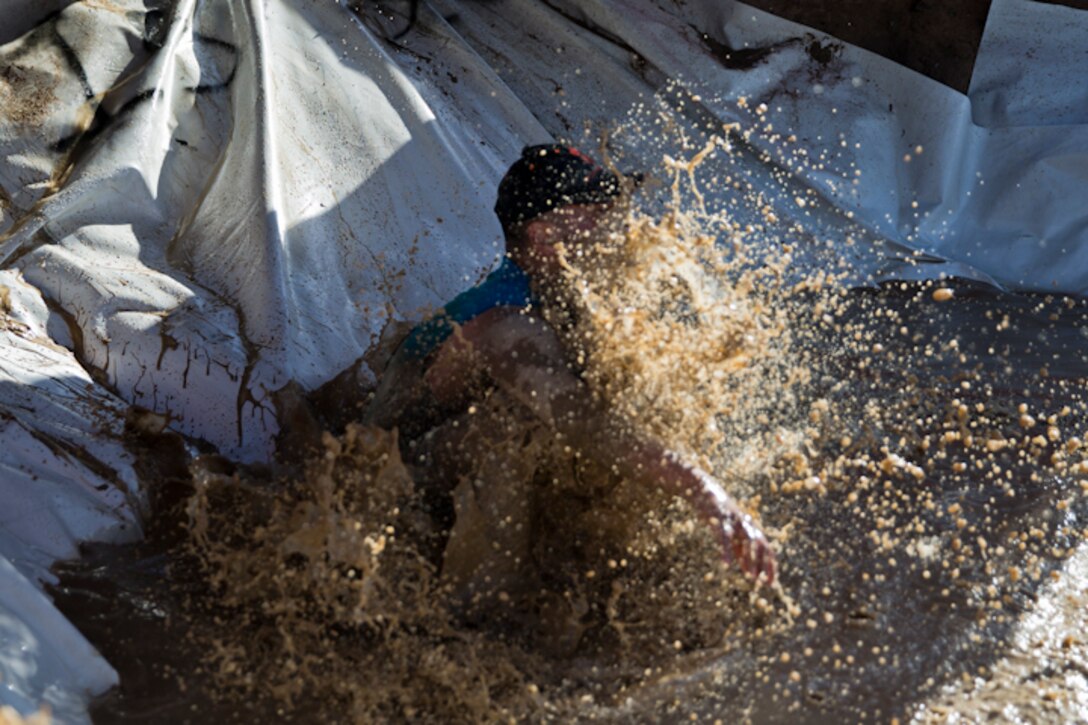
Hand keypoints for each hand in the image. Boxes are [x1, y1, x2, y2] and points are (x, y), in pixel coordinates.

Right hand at [690, 467, 776, 585]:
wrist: (703, 489)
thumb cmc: (718, 514)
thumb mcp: (732, 533)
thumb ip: (740, 551)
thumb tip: (750, 572)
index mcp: (750, 528)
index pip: (766, 549)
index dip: (770, 565)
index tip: (771, 583)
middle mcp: (746, 524)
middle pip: (761, 546)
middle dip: (765, 565)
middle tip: (765, 583)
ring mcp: (734, 520)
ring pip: (747, 541)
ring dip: (750, 560)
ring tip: (751, 577)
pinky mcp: (720, 518)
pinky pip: (724, 536)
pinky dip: (726, 550)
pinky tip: (726, 563)